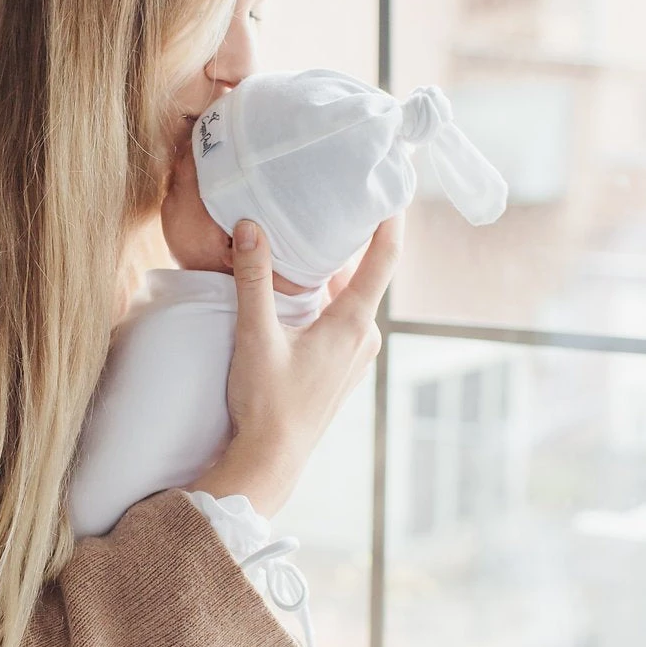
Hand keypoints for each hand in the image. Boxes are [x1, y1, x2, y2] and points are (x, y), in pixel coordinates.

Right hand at [191, 214, 402, 517]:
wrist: (272, 458)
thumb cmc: (267, 401)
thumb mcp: (256, 335)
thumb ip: (253, 279)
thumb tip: (251, 226)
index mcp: (353, 324)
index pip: (384, 259)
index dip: (391, 221)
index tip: (394, 188)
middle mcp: (364, 338)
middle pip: (362, 276)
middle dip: (346, 245)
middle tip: (327, 210)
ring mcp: (356, 357)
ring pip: (349, 301)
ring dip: (330, 276)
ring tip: (304, 248)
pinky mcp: (342, 370)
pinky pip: (342, 322)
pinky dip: (325, 302)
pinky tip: (296, 299)